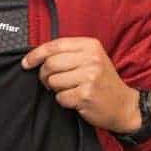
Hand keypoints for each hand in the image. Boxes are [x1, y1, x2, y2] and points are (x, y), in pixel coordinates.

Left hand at [21, 37, 140, 133]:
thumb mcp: (91, 59)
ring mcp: (89, 77)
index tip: (26, 63)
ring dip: (57, 89)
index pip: (54, 45)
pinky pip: (60, 97)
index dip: (36, 55)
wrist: (124, 105)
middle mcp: (91, 59)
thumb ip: (68, 54)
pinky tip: (76, 99)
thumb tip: (35, 57)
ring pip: (53, 81)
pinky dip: (64, 100)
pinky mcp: (86, 94)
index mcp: (90, 45)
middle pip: (50, 64)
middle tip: (51, 82)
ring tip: (70, 90)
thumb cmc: (102, 82)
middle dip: (44, 76)